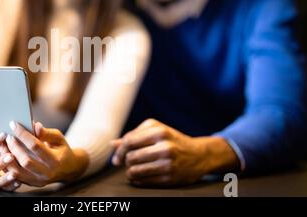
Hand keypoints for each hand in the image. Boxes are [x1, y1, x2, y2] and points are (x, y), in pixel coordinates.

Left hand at [6, 121, 88, 186]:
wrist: (68, 169)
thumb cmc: (62, 150)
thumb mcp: (59, 138)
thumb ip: (47, 132)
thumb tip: (35, 125)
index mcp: (55, 160)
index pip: (35, 146)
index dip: (23, 134)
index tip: (13, 124)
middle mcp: (47, 173)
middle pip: (25, 160)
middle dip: (14, 147)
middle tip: (7, 136)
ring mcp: (39, 181)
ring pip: (18, 171)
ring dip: (7, 158)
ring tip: (2, 145)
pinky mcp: (32, 184)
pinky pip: (16, 176)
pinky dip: (7, 165)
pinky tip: (3, 155)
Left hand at [111, 119, 238, 186]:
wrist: (198, 155)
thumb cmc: (171, 141)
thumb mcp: (155, 132)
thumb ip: (133, 136)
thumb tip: (112, 145)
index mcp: (159, 130)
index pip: (129, 141)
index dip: (119, 152)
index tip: (116, 159)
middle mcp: (165, 145)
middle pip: (130, 157)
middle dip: (127, 161)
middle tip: (131, 162)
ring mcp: (168, 162)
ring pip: (134, 170)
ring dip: (130, 172)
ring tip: (135, 169)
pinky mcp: (170, 177)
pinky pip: (142, 181)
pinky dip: (137, 180)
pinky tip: (141, 176)